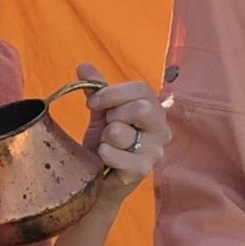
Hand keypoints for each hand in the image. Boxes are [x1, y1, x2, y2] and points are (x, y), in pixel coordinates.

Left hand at [77, 68, 170, 201]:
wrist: (99, 179)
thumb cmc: (106, 143)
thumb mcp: (101, 113)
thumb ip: (97, 89)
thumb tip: (83, 66)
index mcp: (154, 109)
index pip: (141, 89)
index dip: (112, 93)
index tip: (93, 103)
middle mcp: (161, 129)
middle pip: (140, 107)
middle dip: (112, 115)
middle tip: (105, 127)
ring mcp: (155, 151)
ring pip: (121, 131)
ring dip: (105, 138)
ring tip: (107, 145)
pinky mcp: (142, 170)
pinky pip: (115, 154)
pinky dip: (103, 154)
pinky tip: (104, 159)